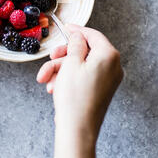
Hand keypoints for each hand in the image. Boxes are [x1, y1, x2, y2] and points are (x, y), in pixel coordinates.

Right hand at [37, 25, 122, 142]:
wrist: (77, 130)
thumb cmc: (75, 97)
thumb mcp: (71, 63)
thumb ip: (76, 45)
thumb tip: (79, 36)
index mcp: (109, 56)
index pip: (93, 35)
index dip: (77, 30)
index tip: (66, 27)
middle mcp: (112, 67)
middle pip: (84, 51)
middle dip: (63, 56)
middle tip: (50, 58)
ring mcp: (107, 80)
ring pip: (79, 66)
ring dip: (60, 70)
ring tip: (45, 80)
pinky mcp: (100, 91)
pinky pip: (82, 78)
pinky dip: (67, 80)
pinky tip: (52, 88)